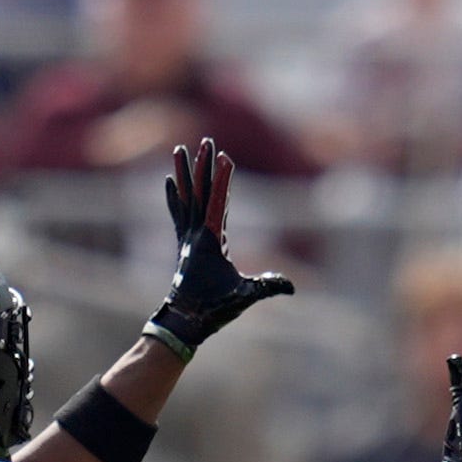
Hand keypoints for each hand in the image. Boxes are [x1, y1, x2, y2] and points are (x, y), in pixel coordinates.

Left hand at [141, 141, 292, 359]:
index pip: (218, 203)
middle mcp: (196, 234)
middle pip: (200, 192)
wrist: (183, 321)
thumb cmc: (213, 309)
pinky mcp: (184, 244)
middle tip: (206, 140)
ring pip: (186, 198)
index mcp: (210, 241)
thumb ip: (267, 287)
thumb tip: (291, 286)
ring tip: (179, 149)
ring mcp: (187, 238)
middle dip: (204, 166)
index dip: (221, 180)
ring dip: (184, 173)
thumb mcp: (244, 297)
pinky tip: (170, 181)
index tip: (223, 157)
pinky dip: (174, 196)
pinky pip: (177, 213)